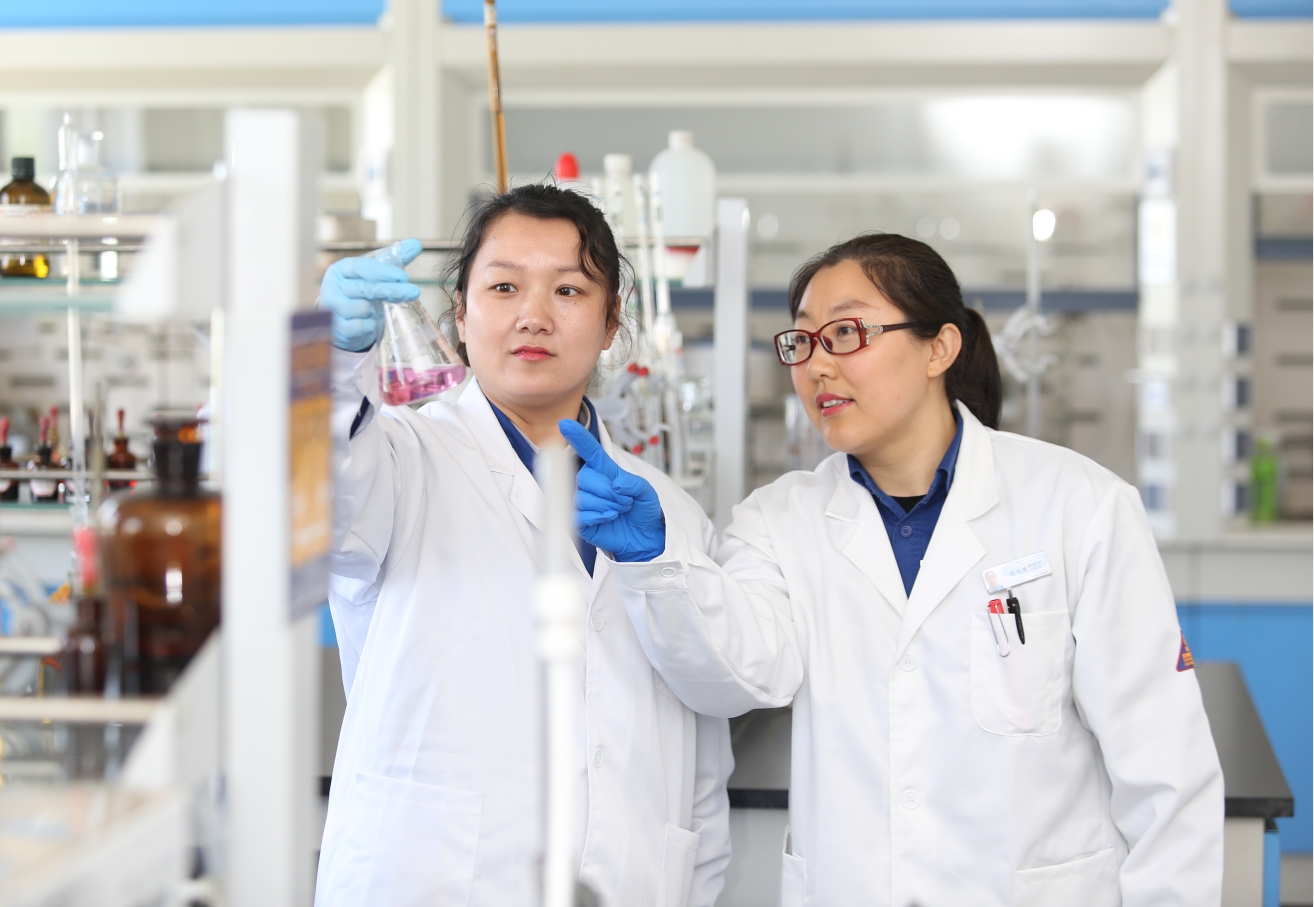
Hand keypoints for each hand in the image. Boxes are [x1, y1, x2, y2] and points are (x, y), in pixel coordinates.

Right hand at [318, 238, 422, 351]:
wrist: (341, 321)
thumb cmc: (359, 292)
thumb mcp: (374, 274)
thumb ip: (394, 259)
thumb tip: (417, 243)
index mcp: (341, 269)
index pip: (360, 267)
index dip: (382, 271)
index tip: (404, 276)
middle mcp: (333, 286)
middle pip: (365, 287)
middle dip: (391, 290)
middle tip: (415, 291)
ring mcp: (332, 308)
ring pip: (362, 308)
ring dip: (375, 311)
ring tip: (374, 309)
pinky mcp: (336, 328)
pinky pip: (359, 327)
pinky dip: (369, 326)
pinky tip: (369, 322)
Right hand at [560, 420, 665, 562]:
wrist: (644, 535)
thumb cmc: (642, 509)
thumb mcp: (646, 491)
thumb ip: (633, 483)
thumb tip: (616, 484)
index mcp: (604, 471)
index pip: (589, 451)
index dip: (578, 438)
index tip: (565, 424)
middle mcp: (590, 484)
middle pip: (584, 477)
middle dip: (608, 490)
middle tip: (625, 500)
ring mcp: (583, 502)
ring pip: (582, 497)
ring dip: (606, 504)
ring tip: (620, 509)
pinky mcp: (580, 521)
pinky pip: (580, 514)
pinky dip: (598, 515)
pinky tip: (609, 517)